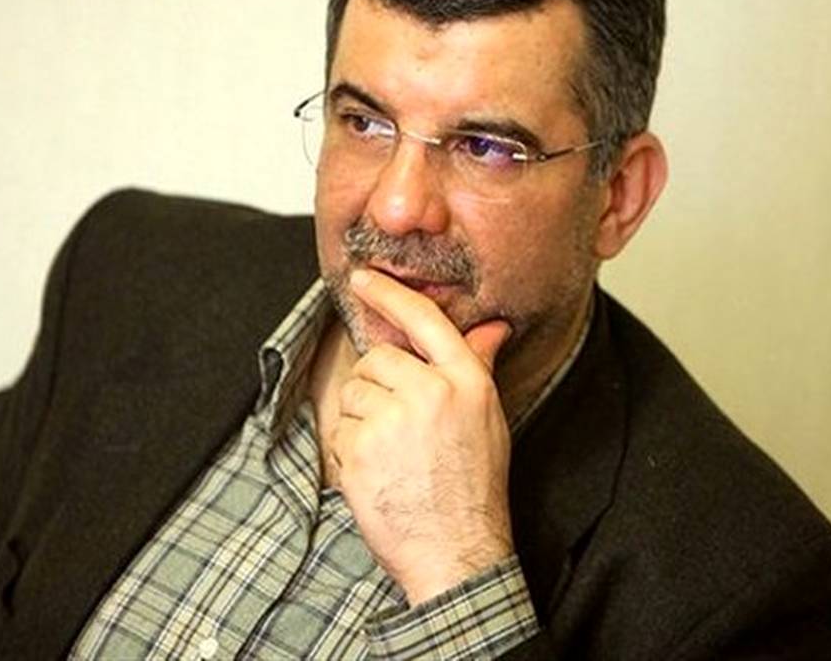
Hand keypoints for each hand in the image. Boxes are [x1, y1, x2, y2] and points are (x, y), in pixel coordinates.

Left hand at [332, 268, 513, 604]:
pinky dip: (350, 451)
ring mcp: (393, 422)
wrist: (456, 552)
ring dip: (362, 419)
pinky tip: (379, 474)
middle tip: (400, 427)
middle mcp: (430, 393)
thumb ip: (477, 367)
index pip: (424, 320)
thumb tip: (490, 328)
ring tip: (393, 454)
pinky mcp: (361, 451)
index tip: (363, 279)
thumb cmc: (474, 488)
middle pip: (377, 359)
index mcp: (466, 383)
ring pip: (353, 394)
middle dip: (377, 387)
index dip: (390, 294)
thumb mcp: (487, 421)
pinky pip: (340, 431)